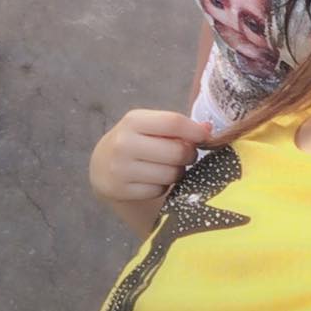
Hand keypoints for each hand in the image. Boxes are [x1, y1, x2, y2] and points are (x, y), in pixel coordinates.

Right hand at [90, 109, 212, 201]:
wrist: (102, 164)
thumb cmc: (136, 140)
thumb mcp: (149, 125)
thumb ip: (176, 125)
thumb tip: (209, 130)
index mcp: (134, 120)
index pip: (173, 122)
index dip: (195, 131)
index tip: (206, 137)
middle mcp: (124, 143)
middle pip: (176, 152)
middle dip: (189, 155)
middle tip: (186, 155)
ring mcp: (120, 169)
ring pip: (170, 174)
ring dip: (177, 172)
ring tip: (169, 166)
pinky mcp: (120, 190)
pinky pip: (159, 190)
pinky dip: (163, 186)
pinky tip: (155, 179)